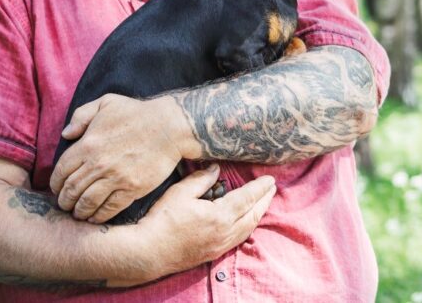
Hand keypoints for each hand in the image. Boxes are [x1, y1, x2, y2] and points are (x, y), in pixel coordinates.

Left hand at [50, 94, 184, 221]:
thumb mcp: (106, 103)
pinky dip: (99, 216)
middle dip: (64, 201)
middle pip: (72, 190)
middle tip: (65, 205)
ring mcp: (115, 178)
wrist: (169, 126)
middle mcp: (98, 164)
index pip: (62, 170)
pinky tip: (95, 218)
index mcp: (88, 144)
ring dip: (79, 211)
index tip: (57, 189)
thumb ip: (81, 116)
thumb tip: (66, 134)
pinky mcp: (132, 189)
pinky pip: (109, 208)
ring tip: (78, 213)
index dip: (56, 183)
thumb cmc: (137, 113)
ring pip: (88, 203)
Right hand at [139, 164, 275, 277]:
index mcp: (220, 216)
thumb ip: (201, 179)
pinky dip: (247, 226)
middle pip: (253, 214)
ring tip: (263, 202)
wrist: (149, 252)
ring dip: (258, 214)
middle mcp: (225, 233)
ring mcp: (220, 245)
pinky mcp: (213, 253)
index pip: (247, 198)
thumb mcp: (181, 192)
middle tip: (272, 188)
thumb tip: (216, 169)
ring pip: (248, 228)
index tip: (270, 179)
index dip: (259, 187)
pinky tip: (246, 221)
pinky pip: (239, 238)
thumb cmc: (163, 220)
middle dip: (264, 200)